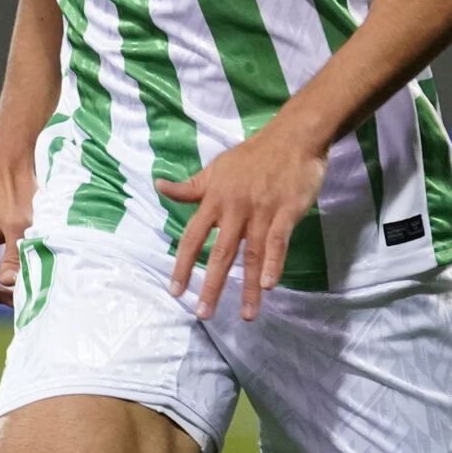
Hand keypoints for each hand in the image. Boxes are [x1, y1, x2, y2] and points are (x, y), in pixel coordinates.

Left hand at [157, 121, 326, 321]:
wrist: (292, 138)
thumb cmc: (252, 156)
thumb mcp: (215, 168)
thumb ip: (190, 187)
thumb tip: (159, 186)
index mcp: (214, 199)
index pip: (192, 236)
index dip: (183, 264)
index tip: (175, 291)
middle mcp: (234, 208)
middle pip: (220, 252)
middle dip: (212, 285)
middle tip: (204, 313)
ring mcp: (261, 211)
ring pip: (252, 253)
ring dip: (249, 286)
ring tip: (247, 314)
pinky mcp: (287, 211)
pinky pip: (279, 241)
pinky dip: (275, 263)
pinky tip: (270, 285)